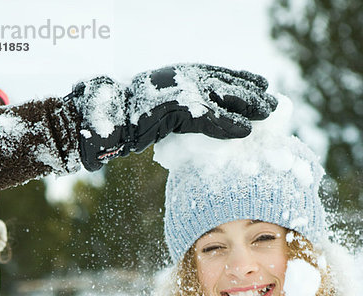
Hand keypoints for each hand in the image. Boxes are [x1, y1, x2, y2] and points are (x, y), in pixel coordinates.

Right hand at [68, 64, 276, 170]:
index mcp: (183, 73)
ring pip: (225, 97)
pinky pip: (211, 119)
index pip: (220, 73)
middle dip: (253, 93)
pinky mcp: (180, 109)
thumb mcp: (165, 105)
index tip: (263, 83)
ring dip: (249, 106)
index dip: (243, 79)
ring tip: (269, 114)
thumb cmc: (134, 115)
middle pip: (228, 83)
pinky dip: (230, 126)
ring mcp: (183, 90)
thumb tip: (200, 115)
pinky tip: (246, 132)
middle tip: (274, 103)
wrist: (112, 118)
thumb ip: (184, 106)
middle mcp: (186, 76)